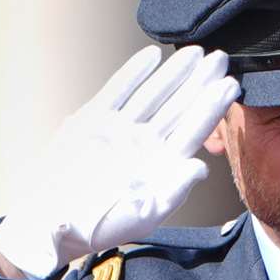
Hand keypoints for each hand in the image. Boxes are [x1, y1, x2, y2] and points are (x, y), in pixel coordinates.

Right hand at [0, 45, 239, 278]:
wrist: (49, 223)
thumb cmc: (96, 228)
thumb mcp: (140, 215)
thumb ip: (173, 192)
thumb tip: (201, 168)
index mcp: (160, 168)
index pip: (192, 131)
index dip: (211, 107)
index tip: (231, 84)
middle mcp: (144, 146)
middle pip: (178, 108)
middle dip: (200, 82)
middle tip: (222, 57)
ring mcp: (120, 131)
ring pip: (152, 95)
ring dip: (173, 73)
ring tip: (194, 51)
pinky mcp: (93, 121)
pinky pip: (118, 92)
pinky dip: (133, 74)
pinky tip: (151, 56)